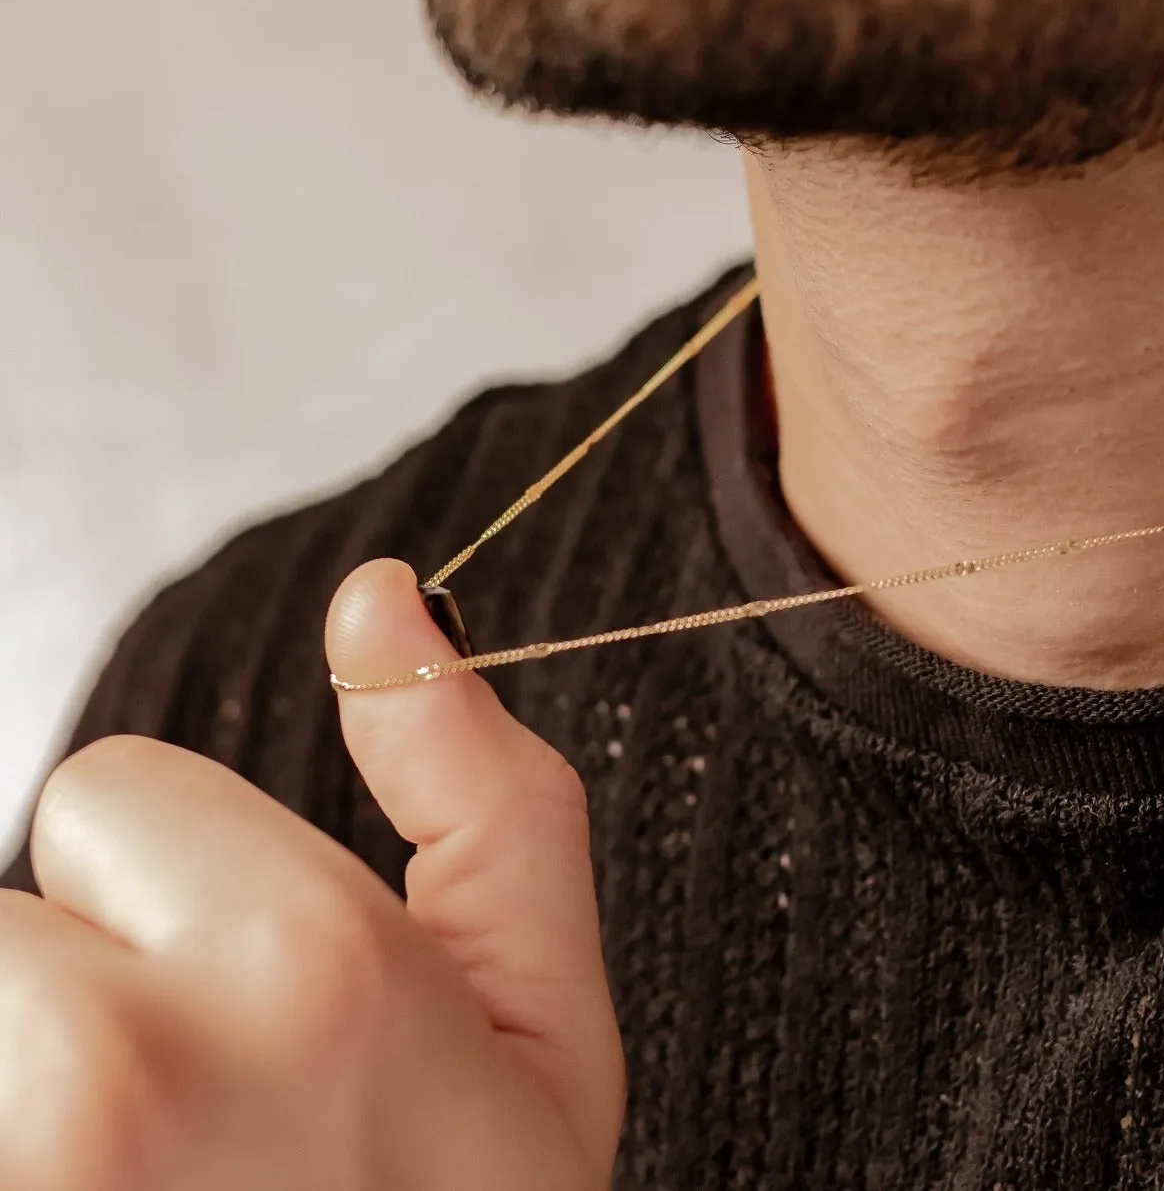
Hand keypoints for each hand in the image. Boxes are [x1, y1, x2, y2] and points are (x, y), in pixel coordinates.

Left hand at [0, 559, 624, 1189]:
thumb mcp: (541, 1021)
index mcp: (303, 966)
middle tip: (184, 1132)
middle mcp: (115, 1073)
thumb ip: (483, 787)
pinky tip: (93, 1189)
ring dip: (31, 1077)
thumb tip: (384, 599)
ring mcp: (20, 1166)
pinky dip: (12, 1129)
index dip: (189, 902)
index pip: (107, 791)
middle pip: (4, 917)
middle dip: (83, 995)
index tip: (254, 1020)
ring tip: (135, 1176)